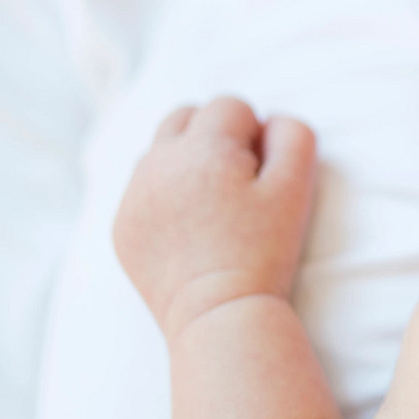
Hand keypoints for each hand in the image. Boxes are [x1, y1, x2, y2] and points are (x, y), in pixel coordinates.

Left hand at [113, 96, 317, 338]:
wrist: (219, 313)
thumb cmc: (264, 250)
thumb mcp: (296, 187)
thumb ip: (292, 135)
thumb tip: (271, 119)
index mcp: (201, 148)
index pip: (230, 106)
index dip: (255, 134)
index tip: (261, 173)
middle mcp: (157, 162)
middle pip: (185, 116)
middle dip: (215, 135)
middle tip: (238, 181)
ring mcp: (133, 194)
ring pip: (161, 150)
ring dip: (188, 162)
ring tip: (213, 206)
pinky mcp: (122, 225)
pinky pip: (143, 188)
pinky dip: (166, 196)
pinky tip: (191, 230)